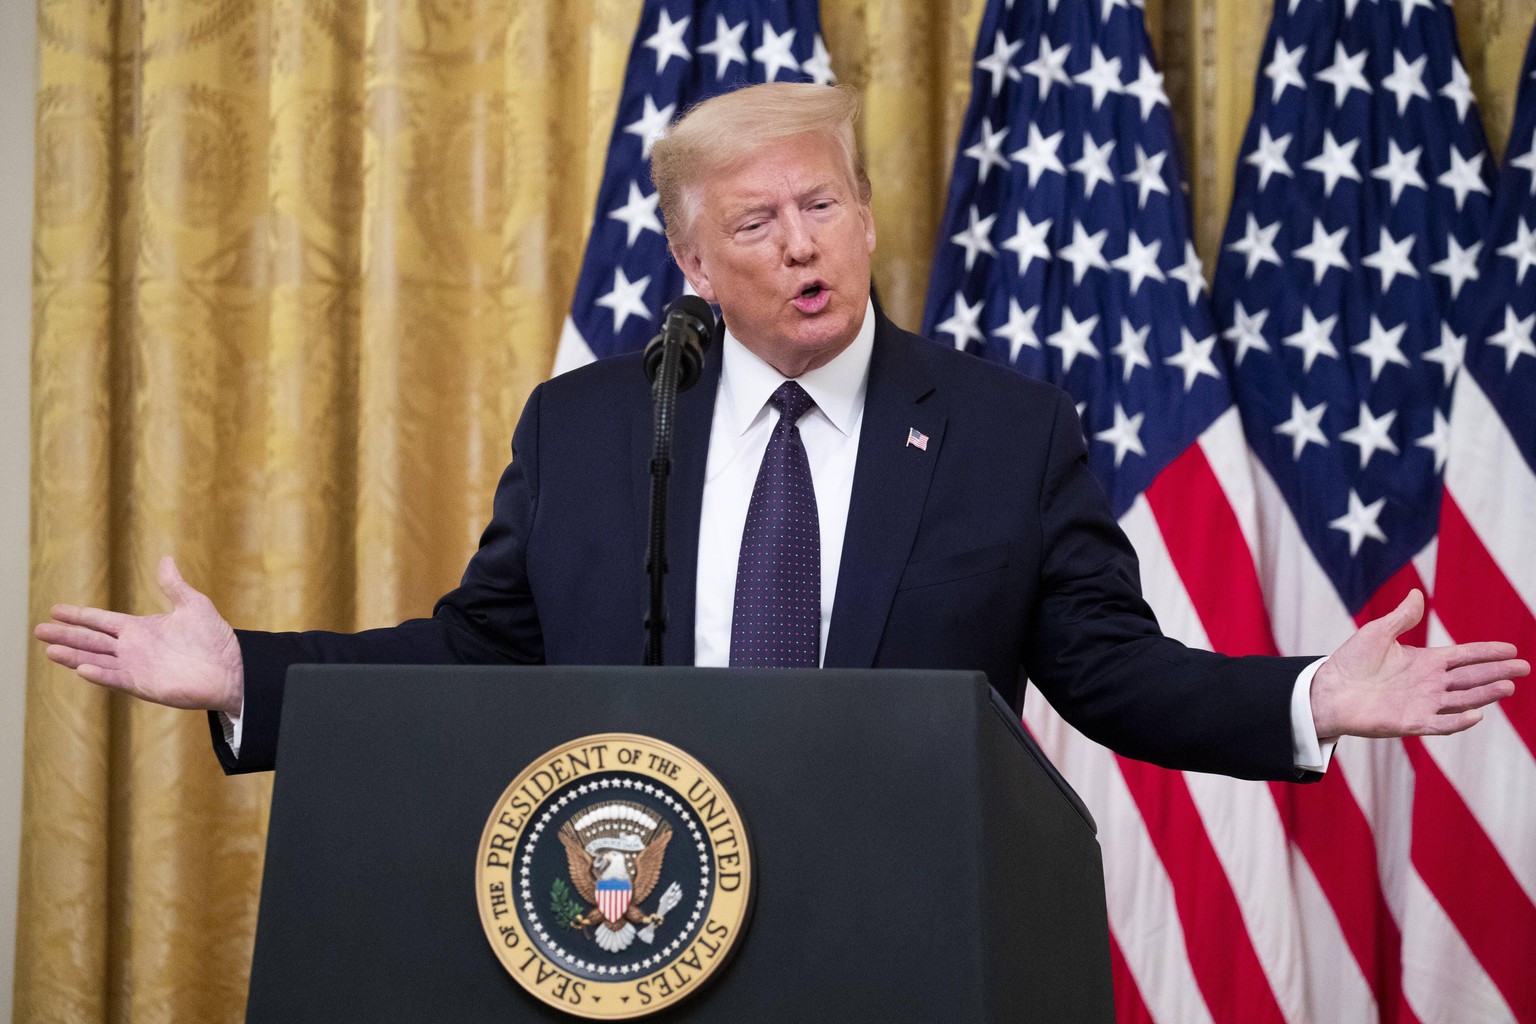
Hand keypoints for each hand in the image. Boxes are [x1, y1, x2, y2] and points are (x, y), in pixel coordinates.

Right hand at [35, 556, 244, 716]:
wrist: (232, 668)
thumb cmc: (215, 639)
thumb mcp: (194, 605)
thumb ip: (174, 585)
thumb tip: (166, 559)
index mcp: (141, 629)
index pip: (102, 621)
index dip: (79, 615)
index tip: (55, 609)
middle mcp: (133, 648)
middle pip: (91, 640)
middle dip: (66, 635)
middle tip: (38, 630)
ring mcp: (136, 667)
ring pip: (97, 660)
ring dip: (74, 655)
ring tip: (50, 649)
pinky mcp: (144, 684)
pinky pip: (116, 678)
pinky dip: (100, 674)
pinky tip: (81, 668)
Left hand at [1310, 589, 1527, 740]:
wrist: (1327, 690)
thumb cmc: (1351, 662)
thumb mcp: (1378, 633)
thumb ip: (1402, 618)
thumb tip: (1417, 594)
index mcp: (1425, 661)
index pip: (1464, 656)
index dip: (1487, 652)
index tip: (1512, 649)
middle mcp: (1429, 683)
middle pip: (1471, 677)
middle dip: (1497, 672)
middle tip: (1523, 667)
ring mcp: (1422, 703)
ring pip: (1462, 699)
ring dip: (1484, 694)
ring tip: (1508, 686)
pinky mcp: (1411, 722)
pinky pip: (1440, 723)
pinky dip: (1458, 721)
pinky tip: (1477, 714)